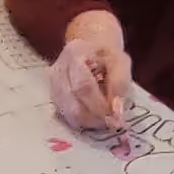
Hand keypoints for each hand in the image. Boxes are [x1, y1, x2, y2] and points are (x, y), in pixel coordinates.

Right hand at [50, 8, 129, 130]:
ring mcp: (52, 86)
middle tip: (111, 123)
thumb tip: (116, 111)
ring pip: (68, 114)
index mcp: (74, 54)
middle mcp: (58, 70)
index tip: (115, 116)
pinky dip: (83, 121)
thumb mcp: (121, 61)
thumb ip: (121, 84)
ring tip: (104, 119)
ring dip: (89, 122)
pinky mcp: (53, 98)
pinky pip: (66, 116)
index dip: (99, 105)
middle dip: (95, 118)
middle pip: (73, 105)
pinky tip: (94, 116)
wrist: (89, 50)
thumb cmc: (106, 56)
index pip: (83, 86)